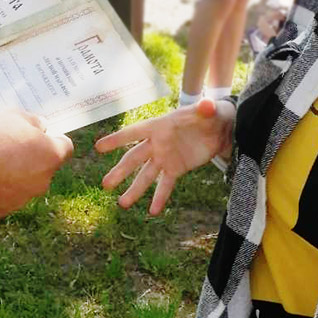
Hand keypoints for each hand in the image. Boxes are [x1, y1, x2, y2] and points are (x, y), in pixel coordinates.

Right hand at [0, 111, 72, 217]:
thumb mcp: (13, 115)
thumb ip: (33, 121)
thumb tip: (41, 127)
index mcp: (52, 156)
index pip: (65, 146)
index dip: (53, 138)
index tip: (39, 133)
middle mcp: (43, 181)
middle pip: (44, 167)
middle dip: (32, 157)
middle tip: (10, 145)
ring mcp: (24, 199)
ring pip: (25, 183)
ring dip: (15, 174)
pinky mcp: (3, 210)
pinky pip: (5, 196)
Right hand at [96, 97, 234, 214]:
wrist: (218, 130)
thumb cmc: (209, 114)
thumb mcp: (209, 110)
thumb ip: (206, 108)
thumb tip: (208, 105)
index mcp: (159, 126)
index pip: (134, 133)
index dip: (117, 139)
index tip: (98, 147)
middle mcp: (157, 143)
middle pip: (134, 158)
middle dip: (120, 171)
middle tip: (105, 184)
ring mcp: (164, 158)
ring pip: (145, 175)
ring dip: (134, 189)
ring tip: (122, 204)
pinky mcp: (175, 169)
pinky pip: (165, 185)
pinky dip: (160, 198)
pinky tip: (153, 212)